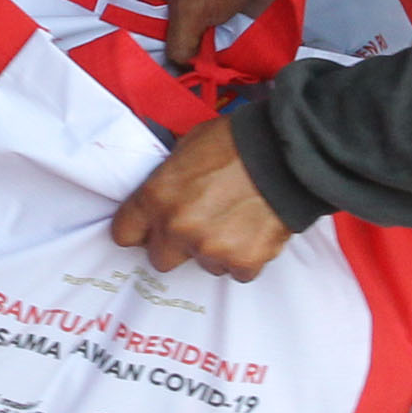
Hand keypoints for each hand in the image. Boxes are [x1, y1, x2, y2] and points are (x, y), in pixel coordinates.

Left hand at [109, 114, 292, 281]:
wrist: (286, 154)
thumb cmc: (236, 142)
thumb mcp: (187, 147)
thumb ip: (168, 181)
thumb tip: (165, 196)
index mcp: (156, 197)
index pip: (125, 233)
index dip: (138, 230)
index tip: (147, 229)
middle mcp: (178, 228)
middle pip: (161, 259)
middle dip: (175, 246)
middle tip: (197, 225)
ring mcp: (210, 249)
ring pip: (203, 264)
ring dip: (214, 249)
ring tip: (234, 220)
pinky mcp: (243, 261)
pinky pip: (237, 270)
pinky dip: (244, 256)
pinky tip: (253, 230)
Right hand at [154, 0, 280, 71]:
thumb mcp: (190, 10)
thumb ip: (177, 42)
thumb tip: (181, 65)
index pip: (146, 29)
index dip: (153, 51)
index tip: (163, 72)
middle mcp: (179, 4)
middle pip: (173, 40)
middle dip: (181, 58)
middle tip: (188, 77)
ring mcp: (204, 11)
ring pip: (197, 43)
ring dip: (203, 58)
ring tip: (207, 75)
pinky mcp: (226, 18)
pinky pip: (218, 41)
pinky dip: (220, 53)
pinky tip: (221, 66)